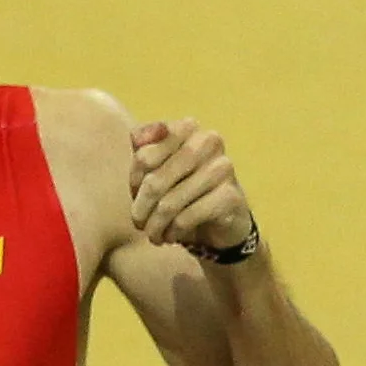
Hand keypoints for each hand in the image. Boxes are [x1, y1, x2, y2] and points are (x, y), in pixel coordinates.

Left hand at [128, 118, 258, 259]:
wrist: (220, 220)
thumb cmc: (180, 190)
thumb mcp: (155, 169)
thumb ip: (143, 149)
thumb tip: (136, 136)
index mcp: (187, 128)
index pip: (143, 156)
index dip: (135, 181)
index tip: (137, 194)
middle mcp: (208, 141)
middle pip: (154, 182)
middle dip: (141, 208)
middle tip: (139, 223)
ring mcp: (222, 167)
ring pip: (169, 203)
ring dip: (155, 226)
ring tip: (153, 235)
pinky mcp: (230, 196)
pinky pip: (186, 218)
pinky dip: (173, 232)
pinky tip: (172, 236)